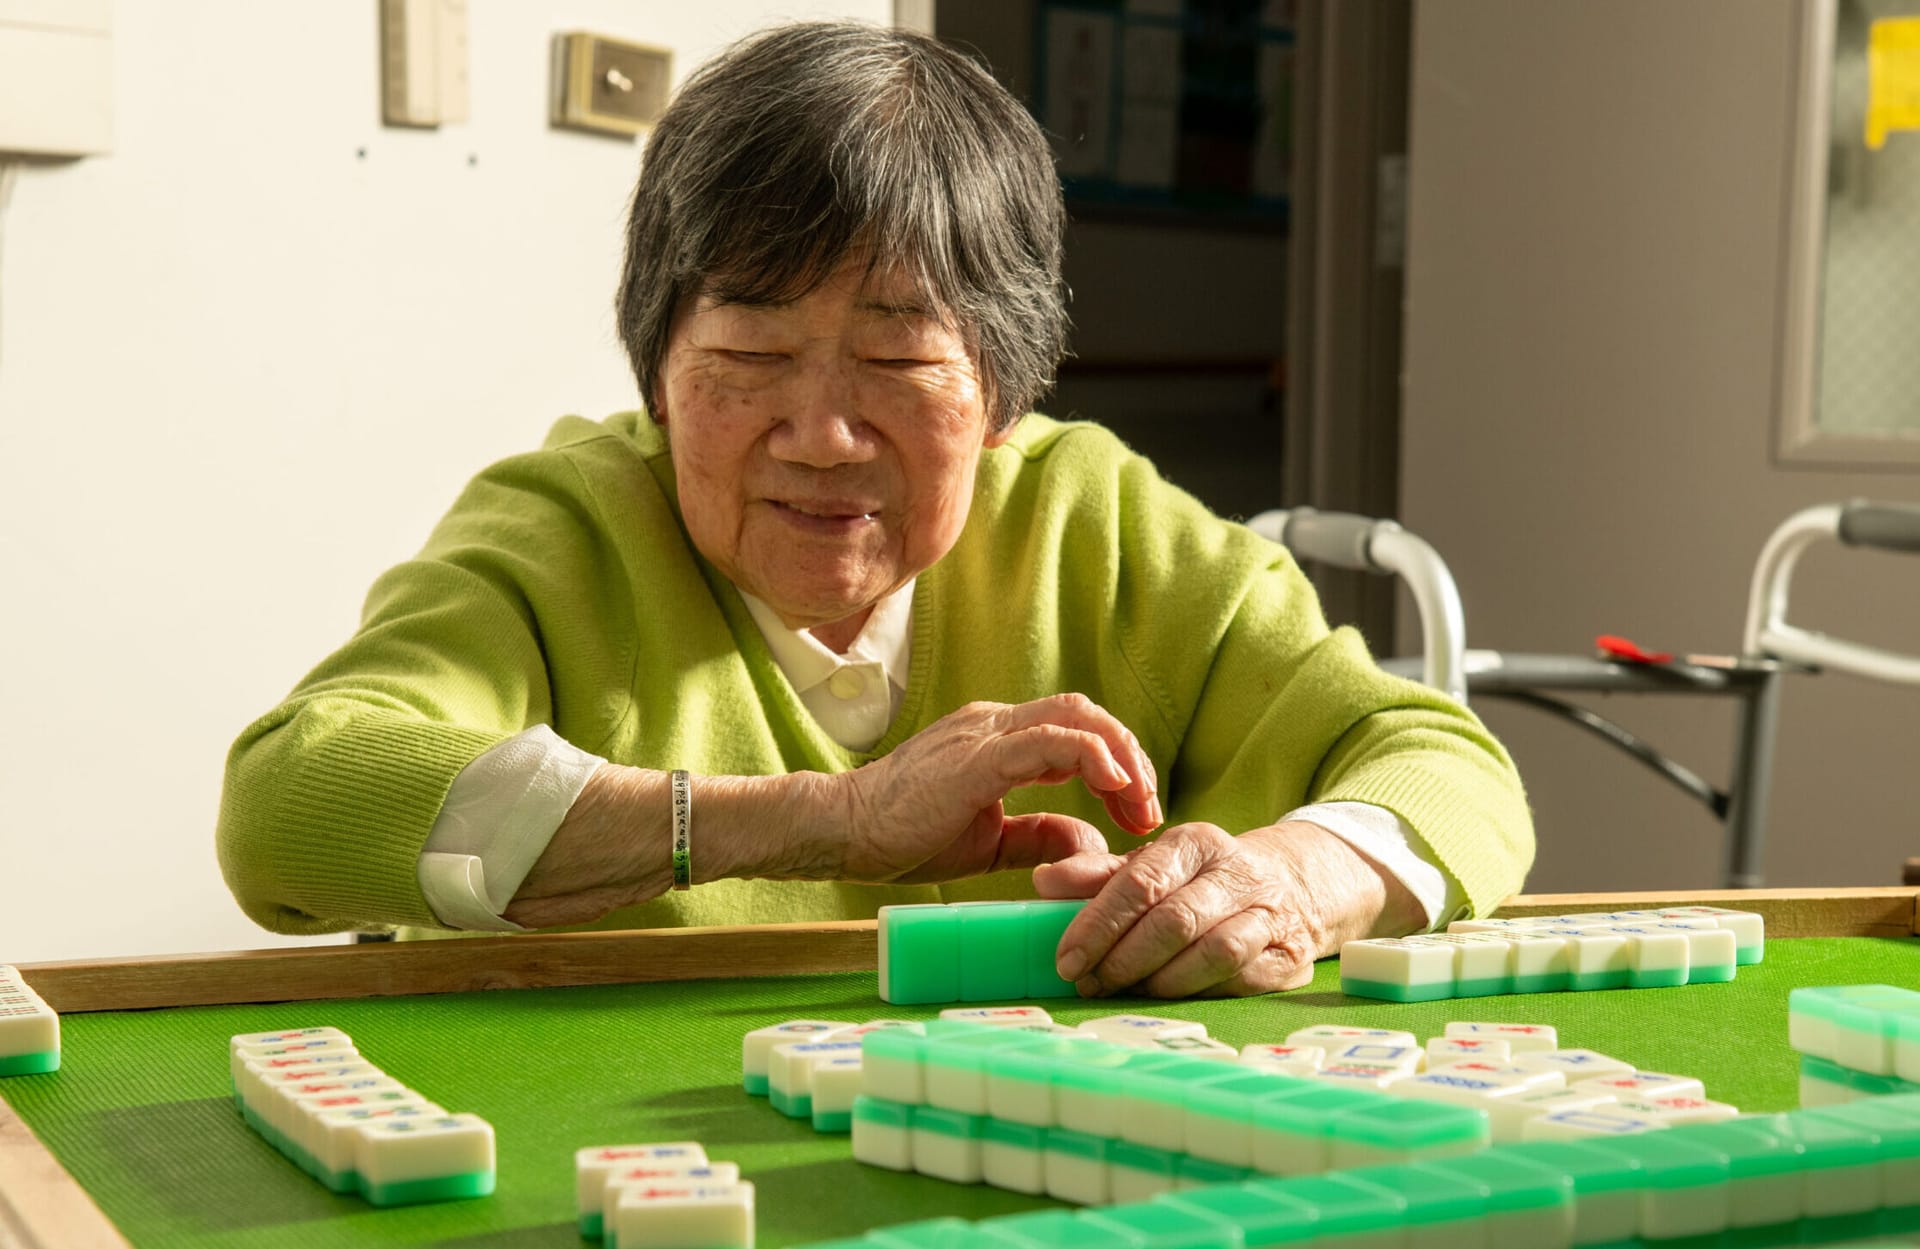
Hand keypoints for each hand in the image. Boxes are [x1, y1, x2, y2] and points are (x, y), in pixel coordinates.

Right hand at [835, 693, 1161, 884]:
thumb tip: (1091, 842)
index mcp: (996, 739)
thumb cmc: (902, 836)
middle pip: (1086, 713)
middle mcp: (994, 723)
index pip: (1075, 729)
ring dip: (1122, 757)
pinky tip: (1114, 788)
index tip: (1135, 813)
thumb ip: (1039, 836)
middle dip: (1130, 757)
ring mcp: (985, 734)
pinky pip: (1049, 741)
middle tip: (1148, 810)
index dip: (1117, 764)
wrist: (841, 833)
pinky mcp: (977, 757)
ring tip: (1139, 803)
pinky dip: (1092, 756)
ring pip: (1077, 717)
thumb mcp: (989, 842)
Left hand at [1033, 819, 1421, 996]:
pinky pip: (1240, 981)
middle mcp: (1236, 873)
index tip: (1066, 958)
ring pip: (1212, 953)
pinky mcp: (1288, 956)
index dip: (1098, 924)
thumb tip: (1043, 881)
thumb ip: (1097, 874)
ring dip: (1159, 981)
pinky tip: (1165, 997)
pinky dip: (1198, 993)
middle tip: (1087, 982)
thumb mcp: (1153, 865)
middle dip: (1123, 958)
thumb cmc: (1203, 880)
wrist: (1294, 884)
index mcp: (1195, 843)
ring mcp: (1267, 915)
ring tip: (1122, 991)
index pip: (1141, 882)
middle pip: (1174, 921)